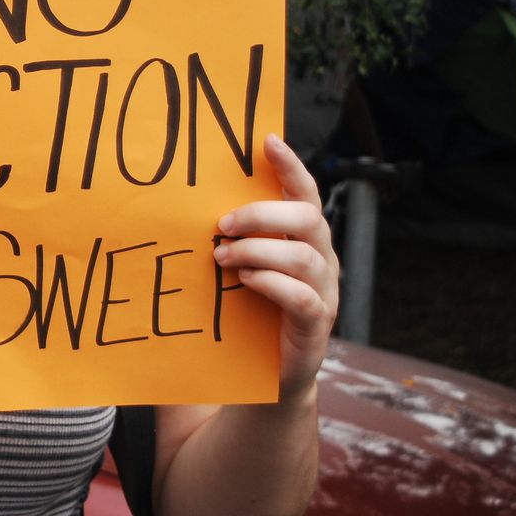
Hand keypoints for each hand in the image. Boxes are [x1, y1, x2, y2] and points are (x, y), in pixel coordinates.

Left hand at [214, 134, 338, 401]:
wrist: (268, 375)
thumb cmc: (251, 309)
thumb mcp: (244, 265)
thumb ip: (235, 236)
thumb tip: (191, 204)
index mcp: (305, 237)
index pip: (305, 192)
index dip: (291, 166)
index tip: (267, 140)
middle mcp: (323, 257)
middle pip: (308, 218)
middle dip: (262, 215)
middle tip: (222, 225)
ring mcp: (325, 291)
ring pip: (304, 256)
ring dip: (258, 251)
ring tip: (223, 257)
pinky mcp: (317, 323)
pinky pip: (302, 297)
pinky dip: (271, 284)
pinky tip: (246, 282)